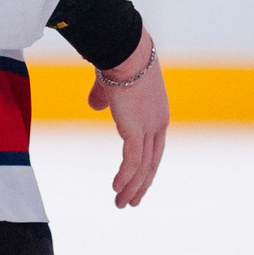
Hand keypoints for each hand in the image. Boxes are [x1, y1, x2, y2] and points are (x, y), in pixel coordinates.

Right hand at [87, 29, 166, 207]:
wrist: (123, 50)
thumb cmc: (117, 60)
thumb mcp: (111, 84)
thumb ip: (104, 97)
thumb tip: (95, 105)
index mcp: (157, 113)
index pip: (154, 148)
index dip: (146, 167)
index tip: (139, 181)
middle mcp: (158, 123)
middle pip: (152, 162)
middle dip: (141, 184)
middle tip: (132, 202)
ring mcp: (149, 127)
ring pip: (143, 167)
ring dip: (132, 188)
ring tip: (121, 204)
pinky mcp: (136, 129)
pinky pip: (132, 162)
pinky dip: (125, 178)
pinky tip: (116, 189)